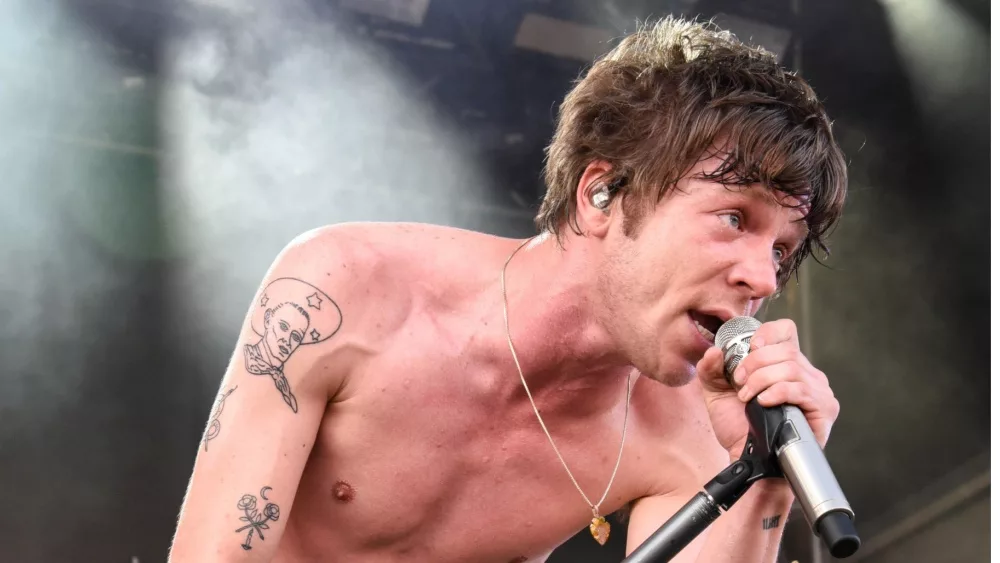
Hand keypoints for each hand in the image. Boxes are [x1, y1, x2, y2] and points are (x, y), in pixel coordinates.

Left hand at [696, 319, 839, 459]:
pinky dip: (777, 392)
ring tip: (748, 397)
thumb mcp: (716, 392)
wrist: (748, 459)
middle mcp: (805, 373)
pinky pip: (801, 389)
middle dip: (754, 363)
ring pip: (792, 367)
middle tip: (739, 382)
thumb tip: (715, 350)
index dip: (767, 333)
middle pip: (785, 349)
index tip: (749, 348)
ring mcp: (818, 391)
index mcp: (784, 363)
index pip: (786, 330)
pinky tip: (763, 403)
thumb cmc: (738, 426)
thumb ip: (710, 368)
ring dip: (762, 380)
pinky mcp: (824, 409)